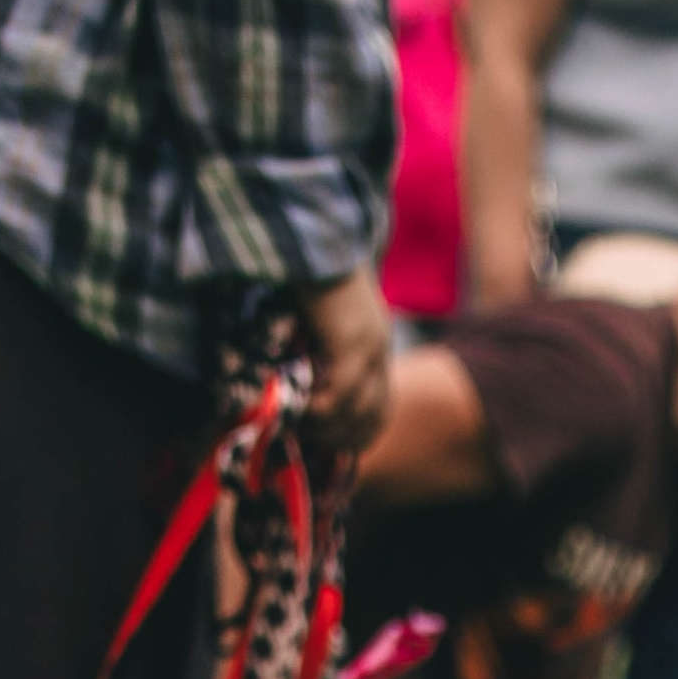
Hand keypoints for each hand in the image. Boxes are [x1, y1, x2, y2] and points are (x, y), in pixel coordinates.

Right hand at [299, 265, 392, 466]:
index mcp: (375, 343)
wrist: (313, 236)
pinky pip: (342, 395)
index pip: (380, 406)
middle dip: (343, 438)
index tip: (329, 441)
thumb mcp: (317, 319)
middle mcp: (379, 348)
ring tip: (300, 426)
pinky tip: (300, 409)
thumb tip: (297, 381)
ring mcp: (370, 347)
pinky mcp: (353, 343)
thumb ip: (317, 349)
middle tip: (310, 441)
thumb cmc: (305, 271)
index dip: (358, 432)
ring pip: (359, 412)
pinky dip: (320, 410)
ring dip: (328, 427)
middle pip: (375, 416)